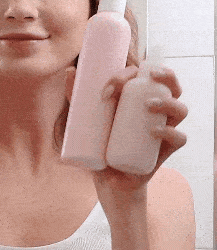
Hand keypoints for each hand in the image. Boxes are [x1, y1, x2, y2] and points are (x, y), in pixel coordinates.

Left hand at [89, 65, 187, 209]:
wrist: (108, 179)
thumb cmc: (100, 145)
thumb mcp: (86, 123)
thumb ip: (78, 99)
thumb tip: (69, 71)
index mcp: (140, 98)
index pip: (144, 76)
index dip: (128, 75)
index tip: (106, 90)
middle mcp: (158, 111)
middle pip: (171, 86)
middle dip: (165, 75)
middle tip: (143, 80)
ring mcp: (165, 129)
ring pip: (180, 109)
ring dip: (168, 103)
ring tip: (148, 105)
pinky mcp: (166, 150)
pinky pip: (179, 138)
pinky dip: (170, 132)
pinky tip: (154, 131)